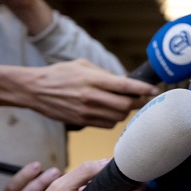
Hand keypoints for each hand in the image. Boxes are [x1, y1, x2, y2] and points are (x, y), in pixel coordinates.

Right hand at [0, 58, 158, 126]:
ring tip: (125, 105)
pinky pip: (107, 125)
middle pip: (126, 106)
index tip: (156, 91)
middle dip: (138, 103)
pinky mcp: (81, 121)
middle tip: (143, 99)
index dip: (143, 89)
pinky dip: (114, 120)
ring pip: (118, 118)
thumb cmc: (60, 74)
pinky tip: (110, 112)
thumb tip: (126, 82)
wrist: (34, 90)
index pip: (125, 85)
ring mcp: (86, 111)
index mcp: (93, 79)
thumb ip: (106, 75)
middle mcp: (91, 96)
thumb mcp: (83, 65)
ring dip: (126, 113)